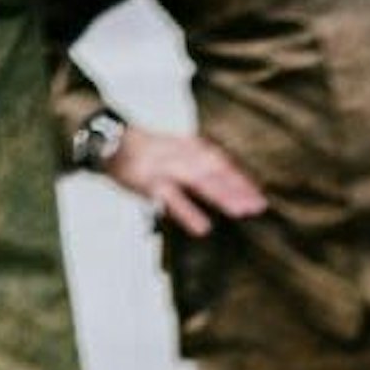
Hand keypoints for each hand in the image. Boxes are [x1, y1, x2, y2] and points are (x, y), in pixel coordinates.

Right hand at [111, 126, 266, 235]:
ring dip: (221, 196)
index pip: (221, 161)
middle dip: (238, 188)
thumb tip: (227, 180)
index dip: (240, 178)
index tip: (259, 195)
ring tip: (241, 212)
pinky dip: (188, 213)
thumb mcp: (177, 149)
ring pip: (199, 181)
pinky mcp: (150, 183)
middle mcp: (182, 155)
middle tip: (259, 205)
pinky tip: (203, 227)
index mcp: (190, 147)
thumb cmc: (147, 150)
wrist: (110, 141)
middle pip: (216, 170)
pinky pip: (172, 199)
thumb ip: (201, 163)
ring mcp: (167, 168)